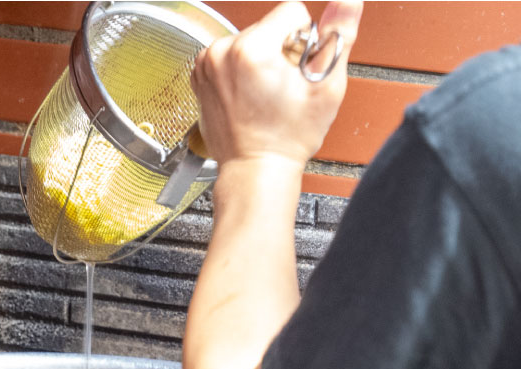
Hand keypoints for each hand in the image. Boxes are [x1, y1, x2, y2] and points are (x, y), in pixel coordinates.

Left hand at [191, 1, 362, 168]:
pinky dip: (241, 71)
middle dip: (280, 52)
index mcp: (251, 49)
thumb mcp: (326, 87)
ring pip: (249, 41)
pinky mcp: (201, 77)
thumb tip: (348, 2)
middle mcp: (222, 52)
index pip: (292, 12)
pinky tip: (249, 97)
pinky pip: (231, 57)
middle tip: (281, 90)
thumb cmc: (287, 139)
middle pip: (268, 27)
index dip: (304, 42)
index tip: (297, 72)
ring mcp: (208, 65)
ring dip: (260, 61)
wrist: (255, 170)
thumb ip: (340, 35)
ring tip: (264, 96)